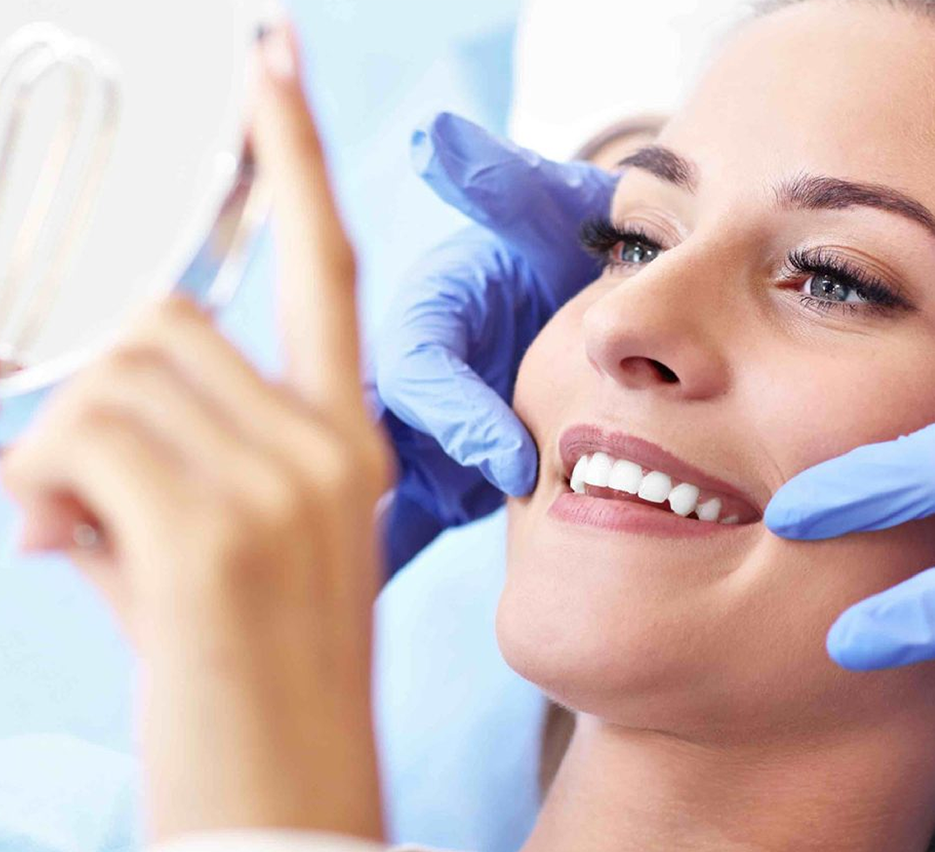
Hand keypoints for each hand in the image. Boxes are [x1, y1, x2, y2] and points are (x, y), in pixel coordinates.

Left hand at [1, 21, 388, 840]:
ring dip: (51, 449)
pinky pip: (75, 439)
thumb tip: (55, 422)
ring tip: (69, 541)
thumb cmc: (246, 697)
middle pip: (159, 319)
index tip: (267, 55)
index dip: (291, 153)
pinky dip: (36, 491)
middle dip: (85, 386)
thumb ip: (166, 464)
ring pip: (106, 374)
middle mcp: (329, 446)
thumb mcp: (231, 562)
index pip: (322, 264)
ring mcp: (282, 483)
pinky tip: (55, 554)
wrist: (285, 816)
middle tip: (64, 494)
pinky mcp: (213, 532)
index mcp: (347, 443)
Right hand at [374, 113, 614, 568]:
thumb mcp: (543, 213)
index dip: (458, 414)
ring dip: (363, 543)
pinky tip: (350, 627)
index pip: (422, 367)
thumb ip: (504, 185)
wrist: (584, 296)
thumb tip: (439, 142)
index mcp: (425, 313)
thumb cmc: (563, 247)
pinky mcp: (430, 481)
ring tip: (350, 609)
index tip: (514, 459)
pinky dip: (376, 567)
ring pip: (365, 491)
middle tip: (404, 559)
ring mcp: (411, 434)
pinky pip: (393, 527)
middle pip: (371, 438)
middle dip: (383, 498)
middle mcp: (404, 375)